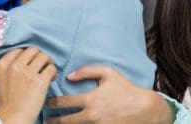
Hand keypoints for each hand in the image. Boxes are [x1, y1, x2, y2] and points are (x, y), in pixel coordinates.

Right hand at [0, 47, 56, 123]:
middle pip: (32, 50)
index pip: (19, 50)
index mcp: (3, 65)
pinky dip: (53, 72)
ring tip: (47, 71)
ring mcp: (28, 73)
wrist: (12, 119)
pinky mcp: (40, 81)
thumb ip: (6, 68)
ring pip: (43, 56)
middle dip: (38, 57)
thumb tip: (18, 59)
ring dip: (47, 62)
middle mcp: (15, 66)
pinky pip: (51, 68)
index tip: (30, 62)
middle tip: (41, 65)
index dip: (27, 56)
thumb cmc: (5, 103)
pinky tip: (51, 79)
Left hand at [46, 66, 173, 123]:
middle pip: (65, 121)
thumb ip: (87, 71)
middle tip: (45, 120)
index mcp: (90, 99)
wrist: (145, 108)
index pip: (65, 102)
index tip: (46, 104)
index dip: (52, 103)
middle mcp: (91, 115)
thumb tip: (68, 76)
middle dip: (53, 120)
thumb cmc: (126, 88)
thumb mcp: (108, 73)